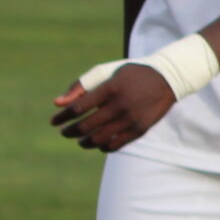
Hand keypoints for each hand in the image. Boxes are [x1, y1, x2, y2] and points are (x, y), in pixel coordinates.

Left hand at [51, 62, 175, 150]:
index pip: (77, 108)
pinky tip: (97, 143)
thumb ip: (80, 86)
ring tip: (79, 140)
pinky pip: (115, 145)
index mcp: (108, 88)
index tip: (53, 122)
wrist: (166, 79)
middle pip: (85, 126)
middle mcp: (119, 105)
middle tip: (64, 132)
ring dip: (84, 142)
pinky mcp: (140, 130)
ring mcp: (131, 119)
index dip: (62, 117)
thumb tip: (57, 103)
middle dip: (70, 132)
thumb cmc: (128, 75)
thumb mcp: (104, 73)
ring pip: (99, 139)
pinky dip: (102, 146)